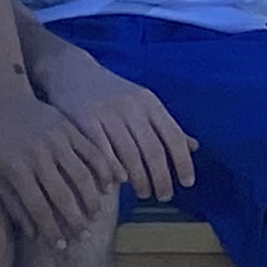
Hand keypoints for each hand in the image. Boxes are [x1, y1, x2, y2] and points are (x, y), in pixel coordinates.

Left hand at [0, 81, 117, 244]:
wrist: (2, 99)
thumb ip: (14, 203)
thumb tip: (35, 234)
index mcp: (16, 169)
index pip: (38, 208)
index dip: (51, 230)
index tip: (61, 245)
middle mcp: (37, 155)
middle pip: (63, 196)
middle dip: (75, 221)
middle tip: (84, 236)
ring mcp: (55, 140)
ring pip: (81, 176)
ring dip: (92, 200)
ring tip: (95, 216)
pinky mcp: (69, 128)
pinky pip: (91, 153)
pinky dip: (103, 171)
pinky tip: (108, 186)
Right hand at [38, 55, 196, 204]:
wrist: (71, 70)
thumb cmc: (112, 93)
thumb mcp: (142, 102)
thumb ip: (164, 125)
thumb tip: (194, 147)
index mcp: (149, 102)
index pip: (173, 136)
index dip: (183, 162)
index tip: (187, 183)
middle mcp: (131, 106)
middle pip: (153, 150)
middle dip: (161, 178)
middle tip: (163, 196)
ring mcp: (107, 112)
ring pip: (129, 155)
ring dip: (139, 180)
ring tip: (143, 193)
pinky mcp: (84, 119)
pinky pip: (102, 152)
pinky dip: (112, 170)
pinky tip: (117, 183)